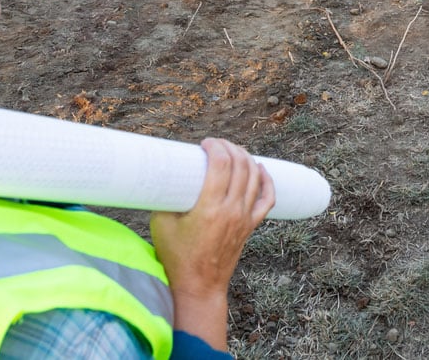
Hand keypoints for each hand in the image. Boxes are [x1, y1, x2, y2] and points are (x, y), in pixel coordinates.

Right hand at [150, 137, 275, 347]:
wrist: (199, 286)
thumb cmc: (176, 257)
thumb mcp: (161, 224)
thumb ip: (164, 199)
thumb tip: (164, 175)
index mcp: (209, 208)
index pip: (221, 165)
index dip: (216, 147)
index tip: (205, 143)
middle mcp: (231, 211)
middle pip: (240, 166)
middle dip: (230, 147)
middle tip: (217, 144)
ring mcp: (244, 218)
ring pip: (255, 177)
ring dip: (246, 158)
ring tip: (233, 150)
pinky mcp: (250, 225)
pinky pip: (267, 199)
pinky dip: (267, 180)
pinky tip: (260, 168)